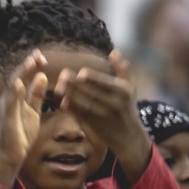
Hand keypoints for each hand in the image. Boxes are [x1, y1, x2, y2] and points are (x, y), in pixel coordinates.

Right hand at [0, 48, 47, 185]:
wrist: (11, 155)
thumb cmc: (20, 134)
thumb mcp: (33, 111)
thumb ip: (36, 95)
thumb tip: (42, 76)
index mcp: (16, 98)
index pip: (23, 77)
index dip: (32, 66)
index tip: (43, 57)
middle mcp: (8, 100)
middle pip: (17, 77)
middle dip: (27, 65)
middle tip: (38, 54)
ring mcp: (6, 109)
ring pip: (13, 86)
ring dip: (22, 73)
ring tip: (31, 62)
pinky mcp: (6, 119)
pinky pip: (9, 104)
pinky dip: (14, 93)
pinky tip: (20, 83)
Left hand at [54, 50, 150, 181]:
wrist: (127, 137)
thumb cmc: (127, 107)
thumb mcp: (130, 87)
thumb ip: (122, 69)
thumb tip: (113, 51)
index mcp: (122, 91)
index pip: (105, 83)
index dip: (92, 79)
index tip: (80, 73)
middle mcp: (114, 104)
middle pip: (92, 93)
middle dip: (76, 85)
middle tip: (62, 76)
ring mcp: (103, 116)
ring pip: (84, 105)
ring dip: (70, 96)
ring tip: (58, 87)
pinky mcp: (93, 126)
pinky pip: (80, 116)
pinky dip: (71, 109)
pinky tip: (61, 102)